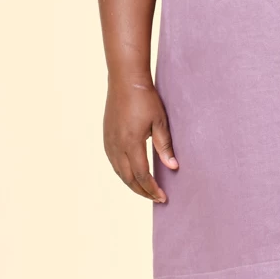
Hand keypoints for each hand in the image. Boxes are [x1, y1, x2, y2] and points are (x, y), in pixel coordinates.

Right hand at [103, 79, 177, 201]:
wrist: (125, 80)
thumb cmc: (145, 98)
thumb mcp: (160, 122)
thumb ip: (165, 146)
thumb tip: (173, 167)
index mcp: (131, 143)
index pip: (141, 175)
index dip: (152, 188)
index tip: (162, 197)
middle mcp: (116, 145)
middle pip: (128, 178)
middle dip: (142, 191)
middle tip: (156, 198)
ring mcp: (109, 141)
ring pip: (119, 172)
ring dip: (132, 184)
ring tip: (146, 190)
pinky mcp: (106, 137)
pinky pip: (113, 162)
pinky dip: (123, 173)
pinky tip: (132, 175)